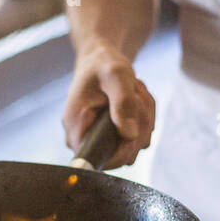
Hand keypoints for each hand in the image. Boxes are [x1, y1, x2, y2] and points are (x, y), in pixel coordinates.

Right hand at [63, 42, 155, 168]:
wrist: (100, 61)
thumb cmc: (103, 64)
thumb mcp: (116, 75)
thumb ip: (123, 103)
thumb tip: (130, 136)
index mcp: (75, 126)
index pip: (99, 159)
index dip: (123, 149)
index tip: (134, 125)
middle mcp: (83, 139)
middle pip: (122, 156)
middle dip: (140, 126)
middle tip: (137, 96)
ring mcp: (98, 140)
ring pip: (133, 147)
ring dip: (143, 120)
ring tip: (135, 93)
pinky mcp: (111, 138)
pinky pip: (136, 140)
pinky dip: (143, 120)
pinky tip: (135, 101)